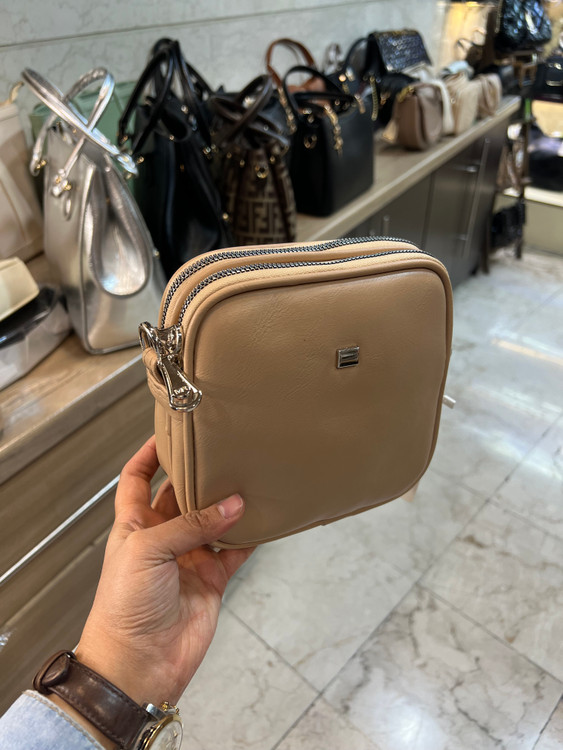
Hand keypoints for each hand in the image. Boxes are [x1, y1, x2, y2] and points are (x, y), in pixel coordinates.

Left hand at [75, 436, 253, 707]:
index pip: (137, 479)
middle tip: (223, 451)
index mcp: (134, 525)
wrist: (139, 664)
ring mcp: (189, 557)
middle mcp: (162, 536)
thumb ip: (191, 525)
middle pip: (182, 495)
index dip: (149, 455)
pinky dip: (249, 536)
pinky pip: (235, 550)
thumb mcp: (147, 551)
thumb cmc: (124, 606)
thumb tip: (233, 504)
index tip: (170, 432)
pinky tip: (264, 520)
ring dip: (228, 503)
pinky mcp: (212, 578)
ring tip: (249, 478)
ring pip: (213, 520)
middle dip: (200, 475)